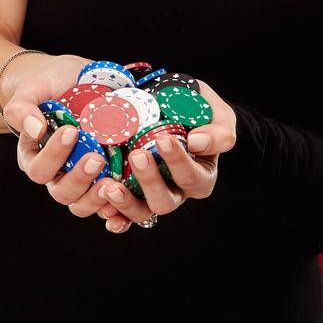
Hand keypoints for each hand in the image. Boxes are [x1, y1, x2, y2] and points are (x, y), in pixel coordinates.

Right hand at [1, 53, 118, 224]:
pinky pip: (107, 201)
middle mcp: (57, 173)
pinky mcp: (104, 176)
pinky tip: (126, 193)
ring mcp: (81, 178)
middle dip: (79, 179)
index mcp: (34, 157)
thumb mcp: (32, 89)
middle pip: (62, 192)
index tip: (71, 130)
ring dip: (97, 197)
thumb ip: (22, 108)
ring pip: (83, 204)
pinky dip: (116, 204)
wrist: (76, 80)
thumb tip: (35, 129)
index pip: (39, 168)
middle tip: (96, 157)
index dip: (54, 155)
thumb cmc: (49, 85)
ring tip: (112, 181)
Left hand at [94, 77, 237, 233]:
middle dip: (150, 181)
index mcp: (201, 175)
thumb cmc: (194, 109)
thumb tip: (197, 142)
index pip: (193, 176)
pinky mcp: (131, 195)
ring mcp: (151, 195)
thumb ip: (218, 130)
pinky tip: (105, 211)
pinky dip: (114, 216)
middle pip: (166, 201)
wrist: (167, 106)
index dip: (179, 161)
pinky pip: (123, 215)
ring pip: (143, 212)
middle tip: (137, 155)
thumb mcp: (215, 113)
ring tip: (111, 186)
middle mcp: (177, 191)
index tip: (164, 139)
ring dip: (126, 202)